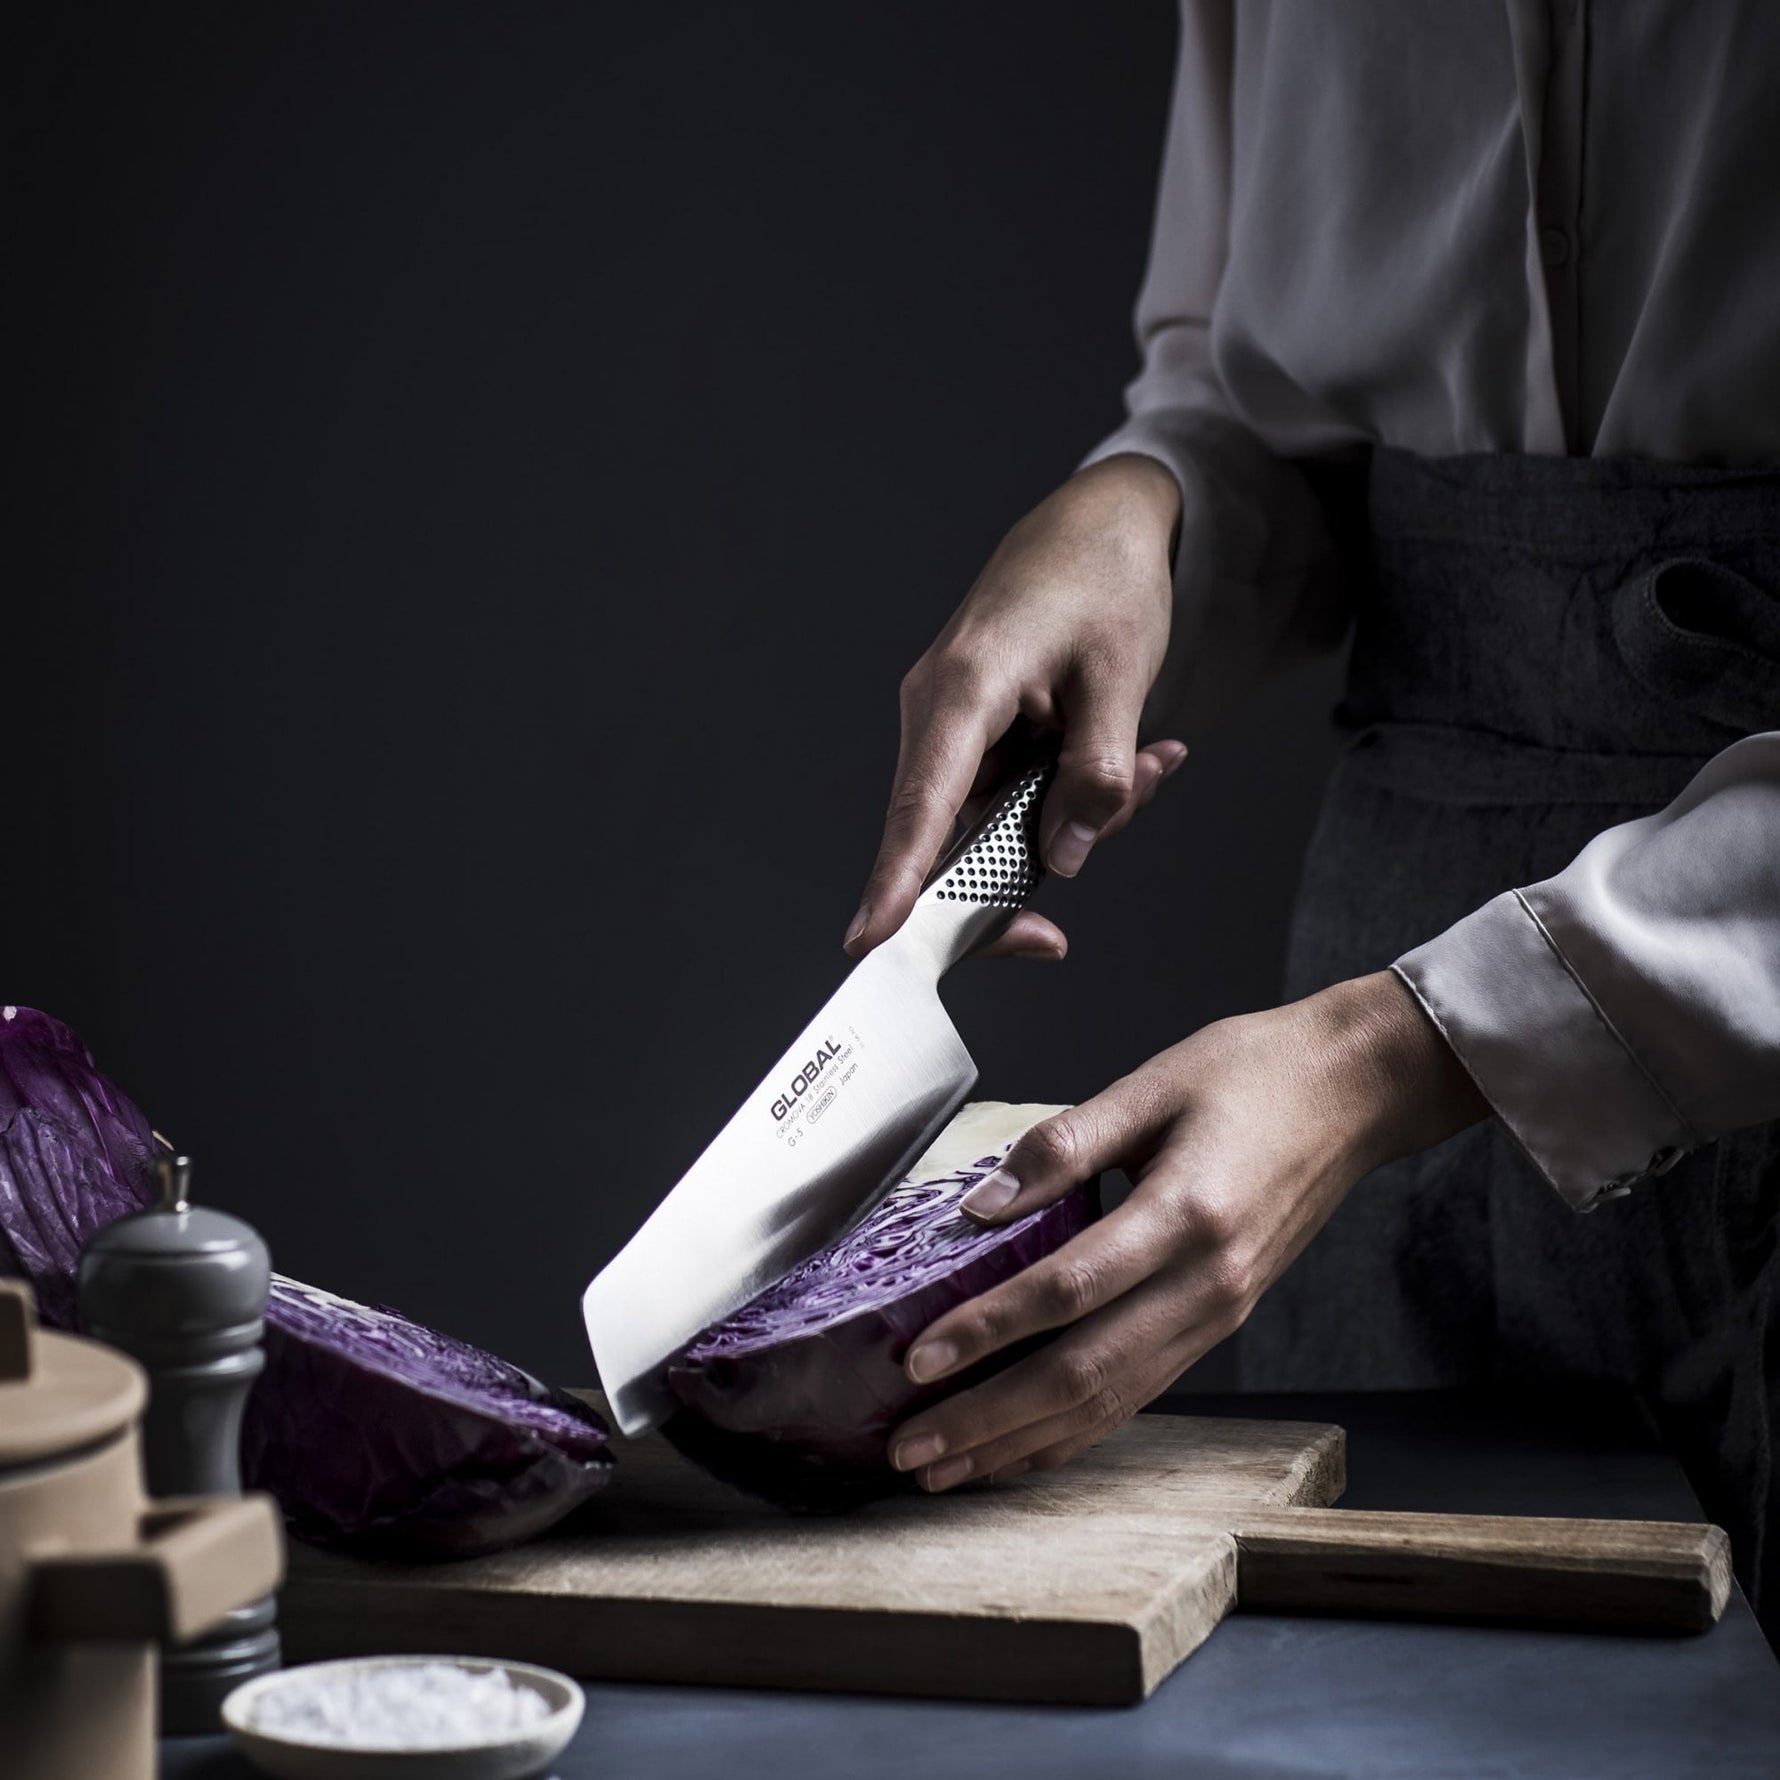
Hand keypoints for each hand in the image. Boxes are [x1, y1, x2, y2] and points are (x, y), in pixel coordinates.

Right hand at [845, 454, 1186, 962]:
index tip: (870, 939)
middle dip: (1039, 860)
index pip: (922, 806)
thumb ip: (1095, 777)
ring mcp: (949, 723)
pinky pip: (1007, 793)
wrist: (1097, 520)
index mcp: (964, 688)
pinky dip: (1065, 790)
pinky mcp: (970, 730)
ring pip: (991, 821)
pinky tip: (1129, 754)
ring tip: (1147, 758)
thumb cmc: (1101, 577)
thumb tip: (1064, 857)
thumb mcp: (1123, 678)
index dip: (896, 881)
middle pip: (955, 835)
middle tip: (1120, 827)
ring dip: (1070, 813)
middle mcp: (937, 710)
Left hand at [885, 971, 1489, 1489]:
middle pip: (1083, 1374)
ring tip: (947, 1466)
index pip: (1070, 1290)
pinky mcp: (1217, 1324)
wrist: (1353, 1094)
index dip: (989, 1329)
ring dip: (1022, 1442)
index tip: (918, 1357)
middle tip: (910, 1448)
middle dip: (988, 1419)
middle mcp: (1206, 1283)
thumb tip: (980, 1203)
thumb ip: (1062, 1143)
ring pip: (1109, 1402)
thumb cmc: (1256, 1075)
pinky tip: (1022, 1447)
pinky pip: (1137, 1395)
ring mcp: (1217, 1315)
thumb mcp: (1151, 1084)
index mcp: (1185, 1215)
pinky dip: (1074, 1431)